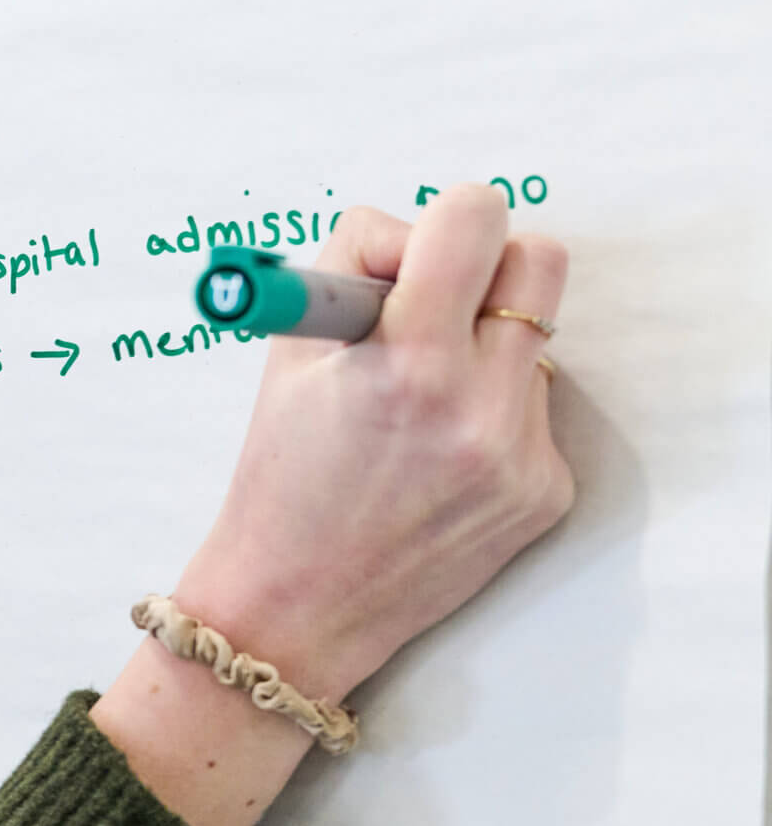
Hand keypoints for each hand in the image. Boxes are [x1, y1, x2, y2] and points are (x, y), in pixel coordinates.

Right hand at [172, 183, 575, 698]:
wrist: (293, 607)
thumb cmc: (280, 478)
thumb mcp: (288, 359)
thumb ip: (355, 271)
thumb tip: (416, 232)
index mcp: (407, 361)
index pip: (476, 218)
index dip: (444, 221)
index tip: (418, 255)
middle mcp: (477, 405)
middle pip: (539, 261)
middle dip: (488, 269)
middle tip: (435, 311)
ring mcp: (520, 454)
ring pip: (537, 341)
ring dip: (486, 351)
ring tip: (420, 408)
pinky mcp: (544, 492)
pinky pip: (537, 412)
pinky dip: (492, 419)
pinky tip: (436, 464)